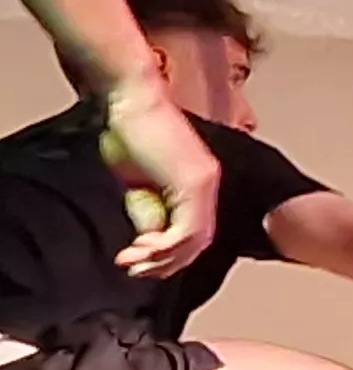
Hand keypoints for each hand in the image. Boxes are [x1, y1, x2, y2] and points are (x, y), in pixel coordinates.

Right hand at [96, 71, 217, 278]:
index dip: (170, 254)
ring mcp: (204, 183)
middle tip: (135, 270)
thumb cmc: (128, 132)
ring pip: (193, 240)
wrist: (130, 99)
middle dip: (165, 263)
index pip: (194, 232)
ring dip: (161, 258)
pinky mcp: (192, 182)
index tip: (140, 262)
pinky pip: (186, 230)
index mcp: (198, 183)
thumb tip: (149, 237)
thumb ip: (149, 208)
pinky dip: (163, 246)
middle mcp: (207, 184)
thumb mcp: (137, 181)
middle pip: (198, 242)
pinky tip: (140, 249)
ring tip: (132, 262)